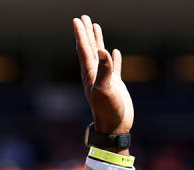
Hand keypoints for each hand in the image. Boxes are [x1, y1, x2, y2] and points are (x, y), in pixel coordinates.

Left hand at [72, 15, 132, 134]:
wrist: (115, 127)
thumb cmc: (108, 110)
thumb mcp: (106, 89)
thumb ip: (105, 70)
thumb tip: (103, 50)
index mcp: (90, 73)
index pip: (84, 49)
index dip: (80, 34)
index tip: (77, 20)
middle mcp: (95, 73)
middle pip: (89, 48)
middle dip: (86, 32)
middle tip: (84, 17)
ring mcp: (105, 78)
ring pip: (99, 54)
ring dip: (97, 40)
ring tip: (96, 27)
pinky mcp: (115, 84)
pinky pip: (113, 66)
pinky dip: (112, 57)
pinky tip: (113, 52)